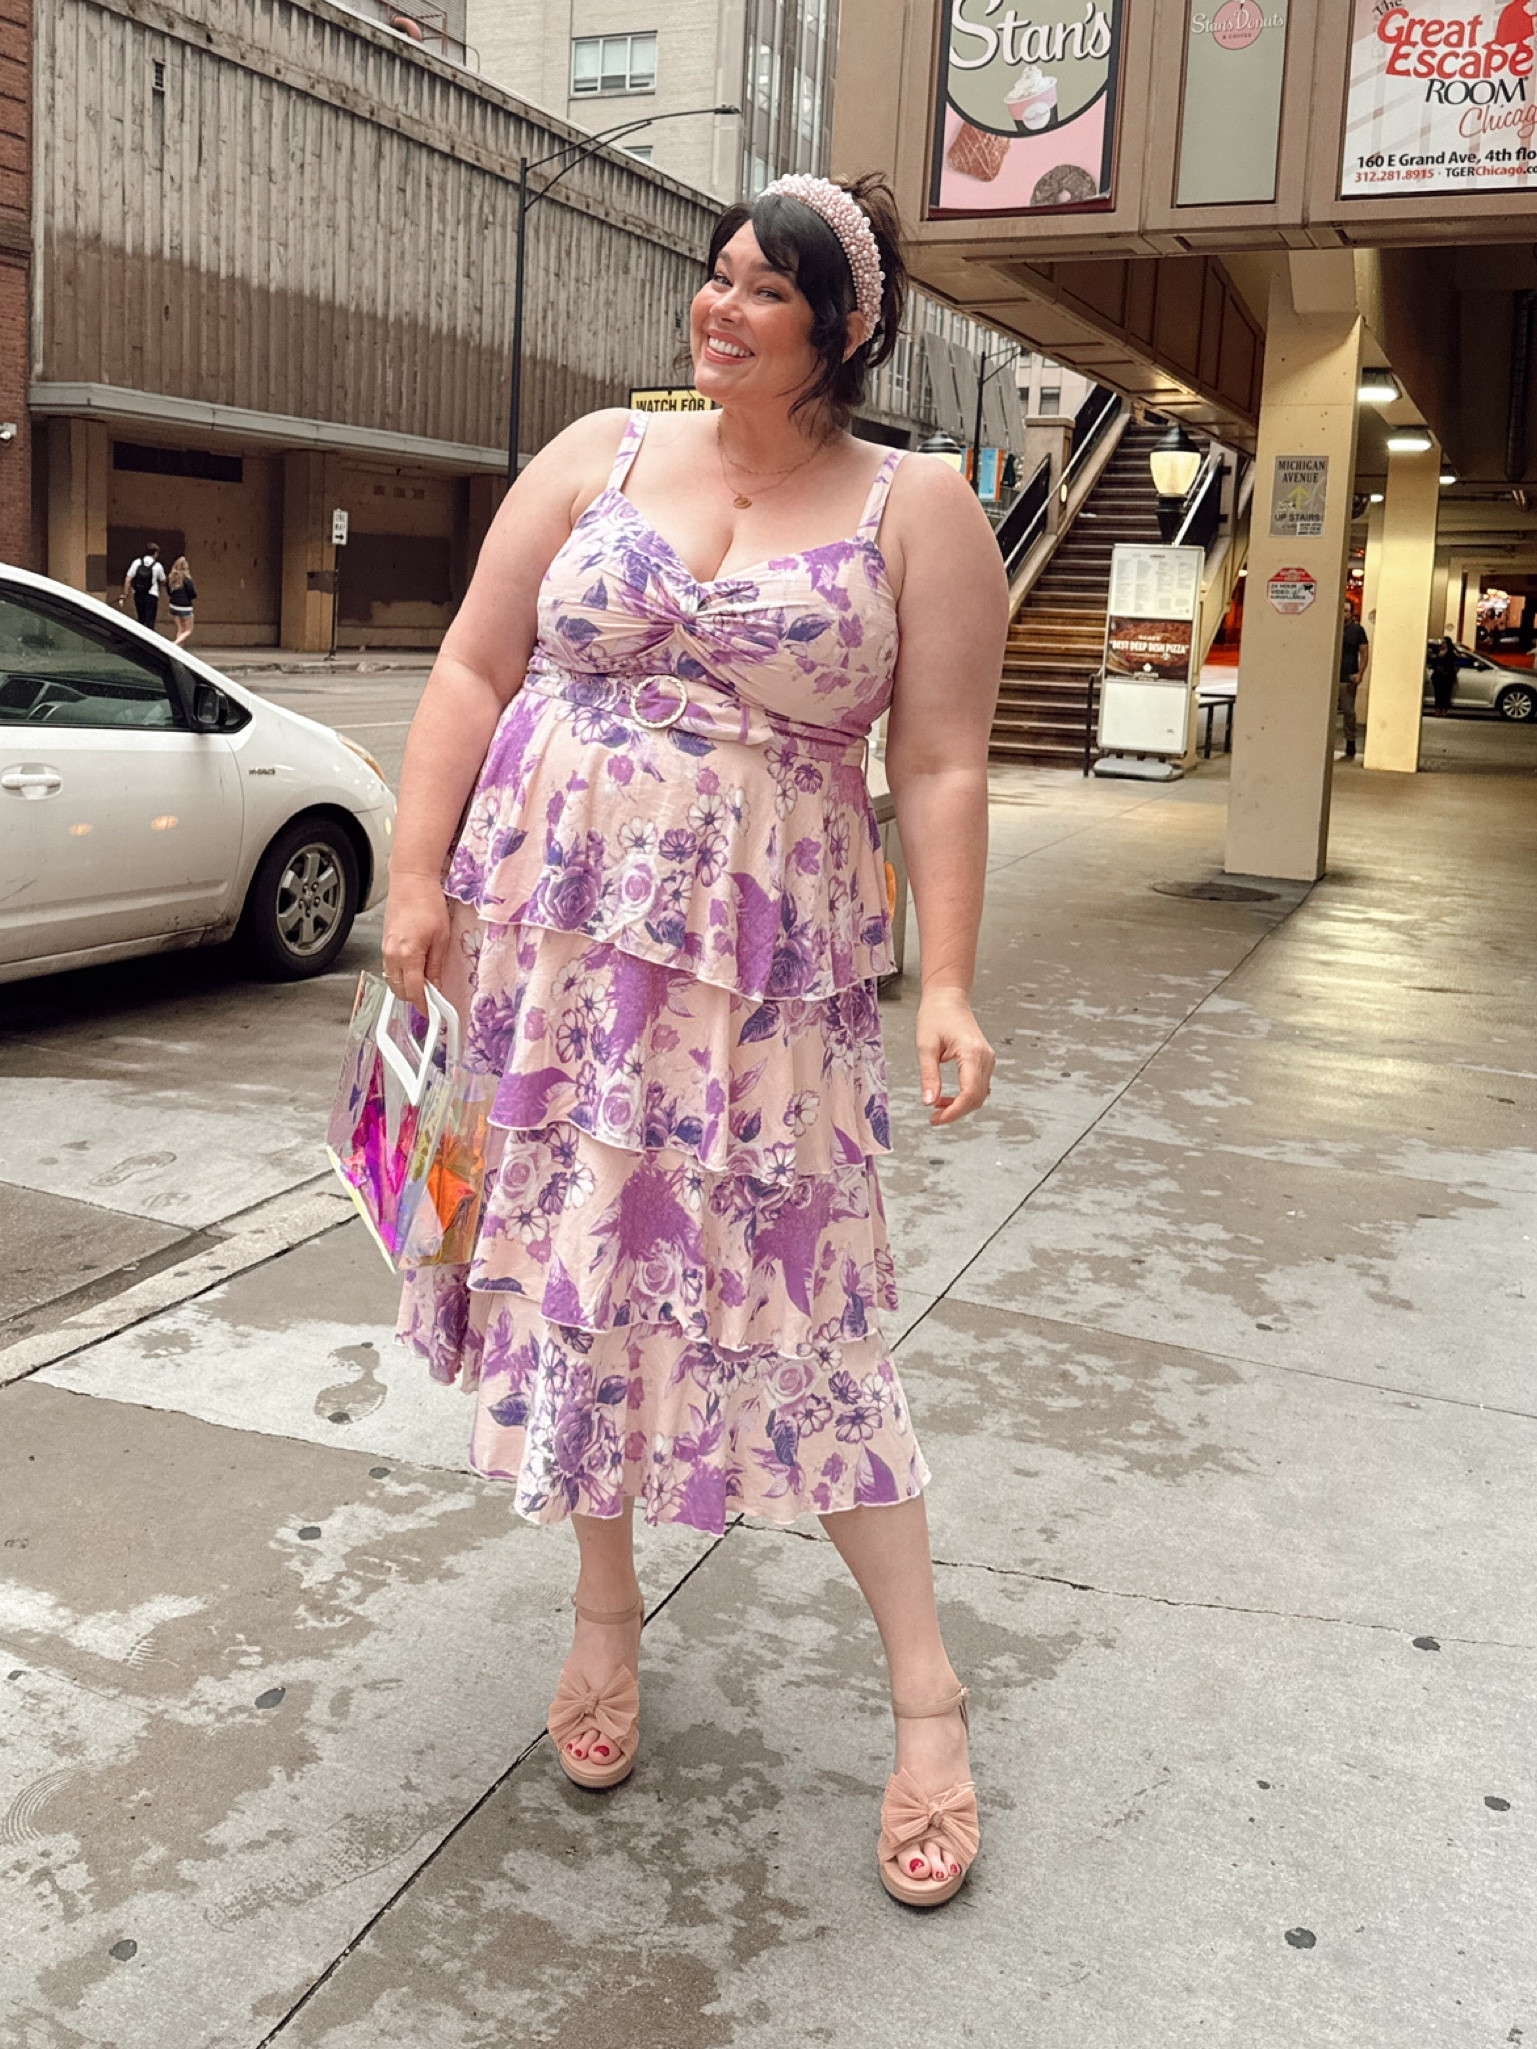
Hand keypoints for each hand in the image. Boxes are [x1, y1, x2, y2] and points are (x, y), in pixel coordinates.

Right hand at [382, 872, 451, 1010]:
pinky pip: (389, 969)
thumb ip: (436, 966)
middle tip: (432, 999)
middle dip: (415, 998)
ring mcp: (385, 950)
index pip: (413, 990)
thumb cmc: (428, 903)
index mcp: (407, 954)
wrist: (411, 882)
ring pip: (393, 981)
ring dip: (407, 988)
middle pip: (399, 990)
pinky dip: (400, 976)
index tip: (431, 1012)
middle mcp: (392, 955)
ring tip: (425, 985)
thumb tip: (436, 987)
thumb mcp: (441, 938)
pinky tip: (414, 972)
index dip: (423, 1005)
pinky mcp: (384, 944)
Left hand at [915, 988, 993, 1125]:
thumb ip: (929, 1076)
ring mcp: (987, 1058)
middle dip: (956, 1112)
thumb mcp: (926, 1046)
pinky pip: (979, 1085)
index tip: (935, 1120)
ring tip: (936, 1106)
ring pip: (980, 1094)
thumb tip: (929, 1102)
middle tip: (933, 1118)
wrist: (947, 998)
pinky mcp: (984, 1060)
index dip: (954, 1111)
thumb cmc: (935, 1016)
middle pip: (977, 1097)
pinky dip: (965, 1096)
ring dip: (960, 1105)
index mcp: (972, 1053)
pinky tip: (946, 1096)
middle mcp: (985, 1057)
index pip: (970, 1093)